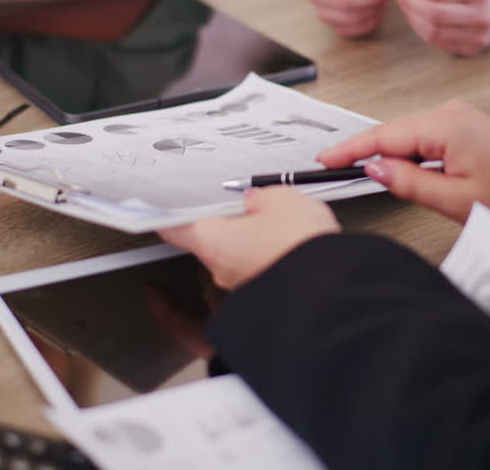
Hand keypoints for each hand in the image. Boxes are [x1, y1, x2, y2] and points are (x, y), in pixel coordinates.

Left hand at [158, 187, 341, 289]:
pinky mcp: (266, 294)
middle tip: (243, 201)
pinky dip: (268, 254)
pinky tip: (289, 240)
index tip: (153, 205)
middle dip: (224, 219)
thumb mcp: (282, 199)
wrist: (335, 288)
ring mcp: (243, 285)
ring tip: (277, 220)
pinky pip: (258, 268)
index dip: (162, 213)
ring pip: (236, 255)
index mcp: (212, 241)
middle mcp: (221, 269)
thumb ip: (261, 196)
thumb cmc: (302, 246)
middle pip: (208, 239)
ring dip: (249, 238)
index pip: (173, 226)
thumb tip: (257, 199)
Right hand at [318, 100, 489, 228]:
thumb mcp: (457, 200)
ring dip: (385, 153)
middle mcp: (448, 113)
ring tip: (357, 171)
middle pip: (391, 133)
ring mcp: (456, 116)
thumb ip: (410, 183)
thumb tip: (374, 168)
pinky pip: (421, 136)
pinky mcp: (461, 125)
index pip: (383, 137)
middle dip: (361, 150)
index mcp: (445, 127)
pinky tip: (396, 167)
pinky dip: (404, 151)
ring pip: (405, 135)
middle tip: (330, 168)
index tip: (324, 160)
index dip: (350, 149)